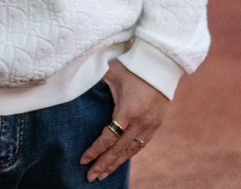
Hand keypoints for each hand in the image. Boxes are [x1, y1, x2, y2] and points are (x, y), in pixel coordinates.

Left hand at [79, 59, 169, 182]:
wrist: (162, 63)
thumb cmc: (133, 65)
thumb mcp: (112, 73)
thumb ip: (97, 85)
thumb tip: (77, 88)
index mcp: (127, 111)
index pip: (108, 138)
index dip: (95, 151)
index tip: (83, 161)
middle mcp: (140, 123)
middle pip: (119, 150)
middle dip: (104, 165)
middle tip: (90, 178)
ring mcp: (150, 125)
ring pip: (131, 151)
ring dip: (116, 164)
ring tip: (103, 175)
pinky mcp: (156, 124)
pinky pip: (141, 145)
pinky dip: (129, 155)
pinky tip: (121, 161)